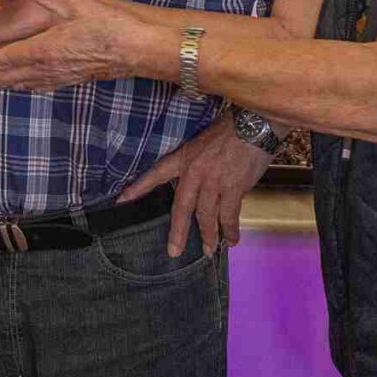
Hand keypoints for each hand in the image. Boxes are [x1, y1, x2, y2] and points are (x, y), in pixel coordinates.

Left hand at [0, 0, 157, 91]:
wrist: (142, 49)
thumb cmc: (113, 25)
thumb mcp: (77, 3)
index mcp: (43, 51)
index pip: (2, 62)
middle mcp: (47, 69)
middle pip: (6, 78)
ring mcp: (59, 77)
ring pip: (20, 84)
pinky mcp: (71, 79)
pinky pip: (38, 85)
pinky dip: (20, 84)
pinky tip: (19, 82)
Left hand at [123, 117, 269, 255]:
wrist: (254, 124)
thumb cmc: (231, 130)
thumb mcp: (202, 142)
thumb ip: (196, 163)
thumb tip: (196, 185)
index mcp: (185, 158)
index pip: (156, 174)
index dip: (139, 187)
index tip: (121, 200)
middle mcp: (195, 172)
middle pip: (182, 208)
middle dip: (178, 232)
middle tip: (174, 251)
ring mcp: (214, 182)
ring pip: (207, 216)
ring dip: (209, 235)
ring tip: (208, 250)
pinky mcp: (234, 188)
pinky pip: (229, 215)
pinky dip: (231, 229)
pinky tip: (231, 239)